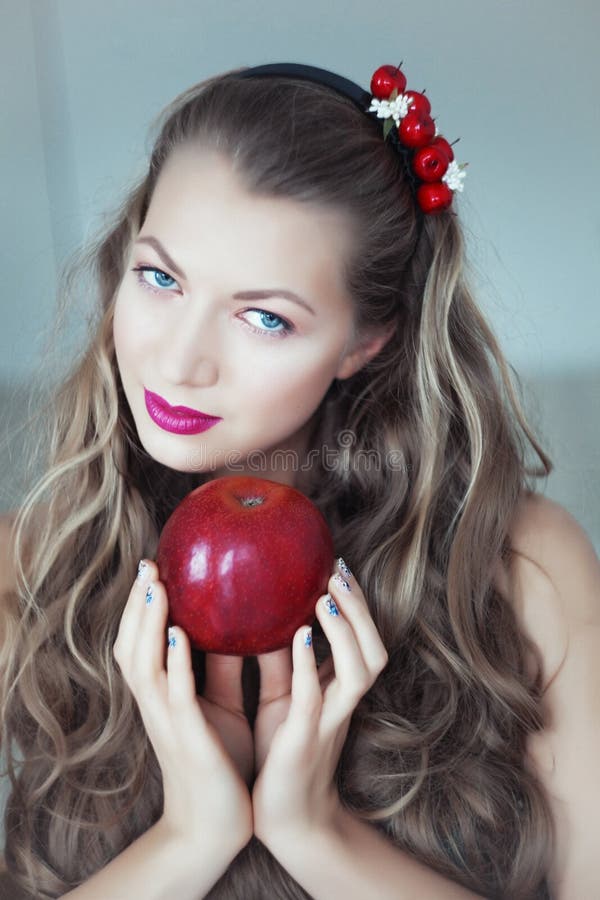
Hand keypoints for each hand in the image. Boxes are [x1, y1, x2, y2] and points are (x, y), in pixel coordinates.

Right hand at [113, 559, 252, 852]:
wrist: (215, 827)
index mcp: (163, 698)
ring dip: (147, 624)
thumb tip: (231, 625)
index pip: (139, 645)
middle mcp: (157, 706)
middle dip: (136, 607)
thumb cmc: (218, 763)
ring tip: (155, 587)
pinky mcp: (188, 739)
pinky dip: (173, 663)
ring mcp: (169, 722)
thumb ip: (218, 670)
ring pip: (144, 665)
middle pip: (131, 648)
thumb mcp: (219, 706)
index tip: (151, 569)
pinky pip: (175, 695)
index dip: (139, 610)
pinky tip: (176, 635)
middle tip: (148, 566)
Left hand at [251, 559, 388, 845]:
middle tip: (338, 571)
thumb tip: (265, 614)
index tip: (338, 565)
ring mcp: (329, 721)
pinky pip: (316, 699)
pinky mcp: (306, 740)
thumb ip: (280, 660)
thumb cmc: (281, 753)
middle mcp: (341, 702)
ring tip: (327, 596)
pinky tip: (301, 636)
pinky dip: (310, 665)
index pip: (361, 639)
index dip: (357, 604)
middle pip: (373, 649)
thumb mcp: (280, 697)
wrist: (285, 821)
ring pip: (359, 671)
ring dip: (347, 631)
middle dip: (361, 609)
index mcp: (336, 690)